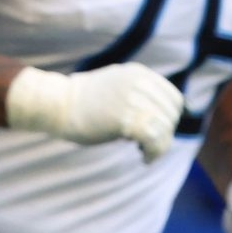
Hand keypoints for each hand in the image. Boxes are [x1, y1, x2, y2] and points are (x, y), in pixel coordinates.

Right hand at [6, 64, 185, 160]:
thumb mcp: (115, 87)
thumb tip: (156, 117)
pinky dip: (154, 152)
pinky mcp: (125, 119)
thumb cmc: (81, 102)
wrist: (57, 105)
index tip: (159, 132)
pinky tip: (144, 158)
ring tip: (147, 154)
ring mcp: (132, 100)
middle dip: (165, 134)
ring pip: (164, 128)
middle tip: (150, 147)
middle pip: (171, 115)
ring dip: (160, 146)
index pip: (174, 98)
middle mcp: (140, 84)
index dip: (170, 119)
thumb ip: (137, 93)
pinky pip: (153, 139)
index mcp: (139, 74)